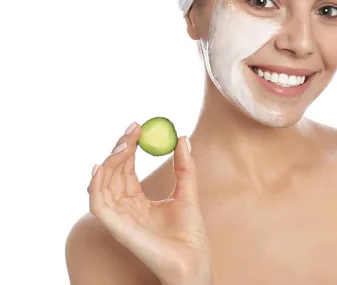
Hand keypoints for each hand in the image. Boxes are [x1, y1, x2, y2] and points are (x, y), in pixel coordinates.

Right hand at [88, 124, 210, 284]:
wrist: (193, 258)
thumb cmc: (190, 232)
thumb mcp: (188, 191)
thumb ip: (185, 166)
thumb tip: (182, 137)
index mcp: (137, 200)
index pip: (126, 168)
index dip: (129, 146)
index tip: (138, 126)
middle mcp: (124, 207)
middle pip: (112, 172)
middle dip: (120, 147)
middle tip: (133, 129)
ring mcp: (118, 217)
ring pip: (102, 183)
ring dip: (110, 160)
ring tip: (126, 143)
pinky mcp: (116, 227)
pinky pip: (97, 204)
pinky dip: (95, 184)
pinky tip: (102, 166)